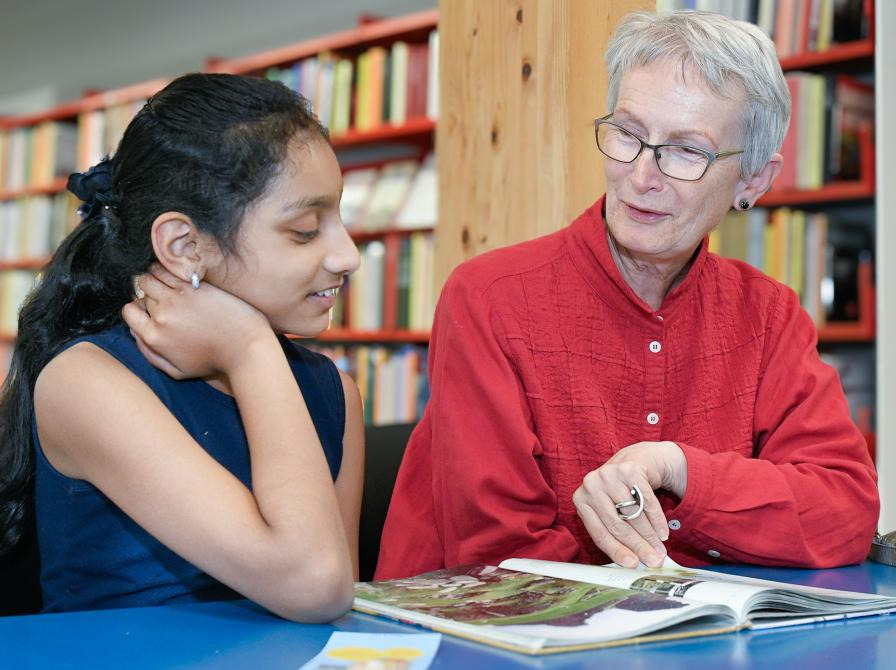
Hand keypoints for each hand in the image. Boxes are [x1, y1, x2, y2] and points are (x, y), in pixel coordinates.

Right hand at [122, 265, 271, 378]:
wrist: (245, 348)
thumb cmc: (214, 361)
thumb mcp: (176, 371)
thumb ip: (150, 354)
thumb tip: (136, 334)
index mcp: (153, 337)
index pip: (129, 311)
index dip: (139, 308)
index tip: (152, 307)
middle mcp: (161, 316)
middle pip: (141, 291)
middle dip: (149, 291)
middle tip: (164, 293)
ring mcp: (177, 298)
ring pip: (151, 276)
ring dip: (157, 276)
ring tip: (170, 282)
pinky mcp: (194, 286)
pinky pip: (170, 269)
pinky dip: (170, 268)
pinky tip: (181, 275)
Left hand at [572, 441, 686, 568]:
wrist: (633, 461)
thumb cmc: (618, 494)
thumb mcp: (607, 511)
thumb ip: (613, 533)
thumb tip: (631, 562)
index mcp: (581, 499)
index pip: (599, 532)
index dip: (617, 551)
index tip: (632, 564)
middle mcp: (591, 485)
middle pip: (617, 524)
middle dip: (638, 546)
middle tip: (653, 560)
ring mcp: (610, 475)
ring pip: (633, 515)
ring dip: (650, 536)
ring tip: (660, 549)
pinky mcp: (630, 470)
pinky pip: (647, 501)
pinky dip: (657, 519)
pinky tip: (663, 532)